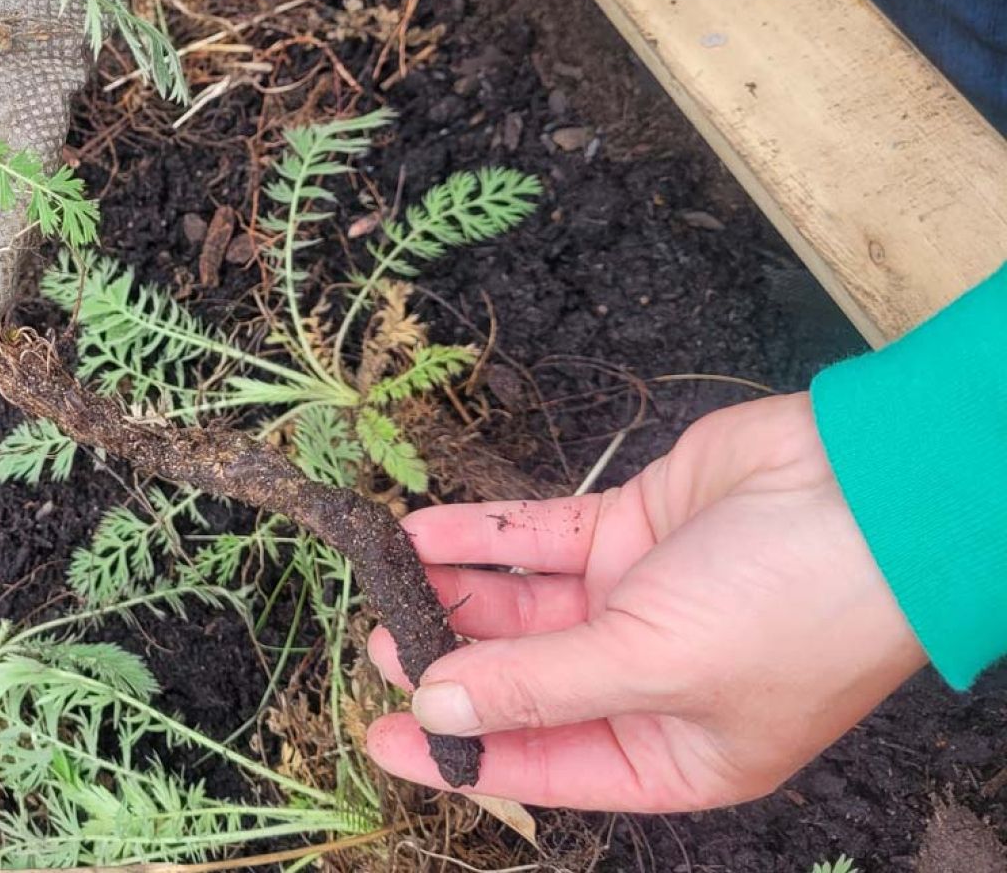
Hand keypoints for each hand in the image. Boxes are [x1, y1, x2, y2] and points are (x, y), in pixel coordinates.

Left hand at [362, 394, 925, 810]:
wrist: (874, 490)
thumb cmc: (796, 606)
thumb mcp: (654, 664)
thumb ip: (537, 686)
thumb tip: (437, 708)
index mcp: (675, 753)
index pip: (545, 766)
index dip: (460, 753)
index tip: (380, 734)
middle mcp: (648, 683)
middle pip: (522, 680)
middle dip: (449, 662)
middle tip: (381, 639)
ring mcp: (637, 601)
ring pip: (521, 605)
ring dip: (455, 593)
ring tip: (388, 579)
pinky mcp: (630, 529)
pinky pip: (535, 537)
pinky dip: (479, 534)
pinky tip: (419, 531)